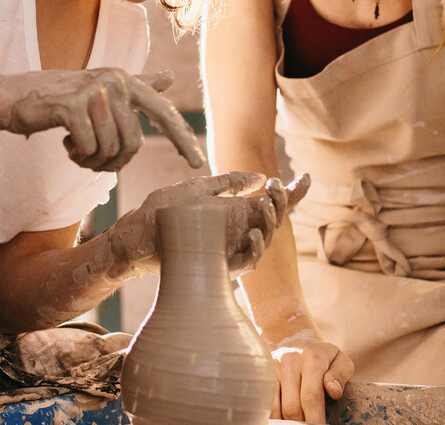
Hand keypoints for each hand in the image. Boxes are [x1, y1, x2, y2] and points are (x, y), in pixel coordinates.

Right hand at [0, 69, 204, 171]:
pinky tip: (65, 144)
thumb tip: (171, 77)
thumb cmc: (61, 100)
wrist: (16, 98)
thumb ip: (138, 85)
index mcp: (126, 80)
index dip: (182, 139)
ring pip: (111, 149)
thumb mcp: (104, 91)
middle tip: (93, 162)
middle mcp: (114, 81)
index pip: (163, 113)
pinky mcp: (72, 105)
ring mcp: (93, 91)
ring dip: (93, 161)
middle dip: (114, 162)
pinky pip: (88, 148)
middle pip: (133, 143)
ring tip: (77, 151)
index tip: (199, 163)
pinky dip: (77, 156)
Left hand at [101, 171, 305, 279]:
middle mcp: (238, 232)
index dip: (291, 194)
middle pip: (273, 220)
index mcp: (235, 213)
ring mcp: (231, 250)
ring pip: (264, 239)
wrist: (138, 238)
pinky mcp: (222, 267)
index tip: (307, 178)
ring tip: (264, 204)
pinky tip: (255, 234)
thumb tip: (259, 177)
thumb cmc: (166, 212)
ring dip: (269, 222)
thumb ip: (228, 183)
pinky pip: (247, 263)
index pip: (270, 204)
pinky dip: (255, 249)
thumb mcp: (198, 189)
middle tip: (274, 189)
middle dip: (280, 204)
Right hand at [270, 330, 351, 423]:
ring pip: (275, 407)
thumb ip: (340, 376)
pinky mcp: (262, 374)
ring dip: (285, 422)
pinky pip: (264, 402)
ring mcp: (272, 368)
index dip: (315, 419)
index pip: (311, 396)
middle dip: (301, 424)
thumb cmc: (322, 356)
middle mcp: (289, 361)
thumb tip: (334, 393)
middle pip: (292, 406)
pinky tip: (282, 420)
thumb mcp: (339, 360)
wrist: (294, 340)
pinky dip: (273, 416)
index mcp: (312, 358)